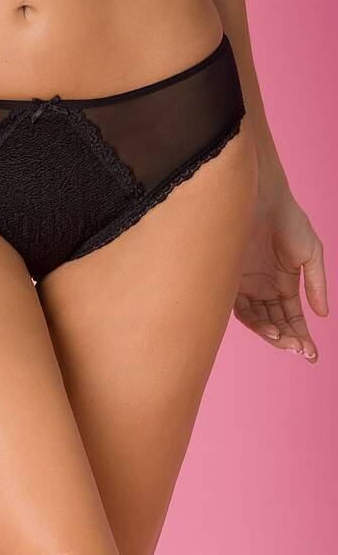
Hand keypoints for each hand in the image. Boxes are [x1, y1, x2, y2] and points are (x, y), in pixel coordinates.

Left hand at [233, 190, 328, 362]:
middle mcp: (263, 289)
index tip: (312, 354)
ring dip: (273, 335)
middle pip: (275, 323)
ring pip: (258, 320)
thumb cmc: (289, 221)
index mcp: (284, 284)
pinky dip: (255, 322)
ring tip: (286, 341)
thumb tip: (323, 316)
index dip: (302, 336)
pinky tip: (269, 329)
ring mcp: (247, 286)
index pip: (292, 317)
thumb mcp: (311, 254)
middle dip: (288, 340)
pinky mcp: (231, 280)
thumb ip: (316, 285)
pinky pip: (240, 309)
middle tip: (300, 350)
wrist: (261, 200)